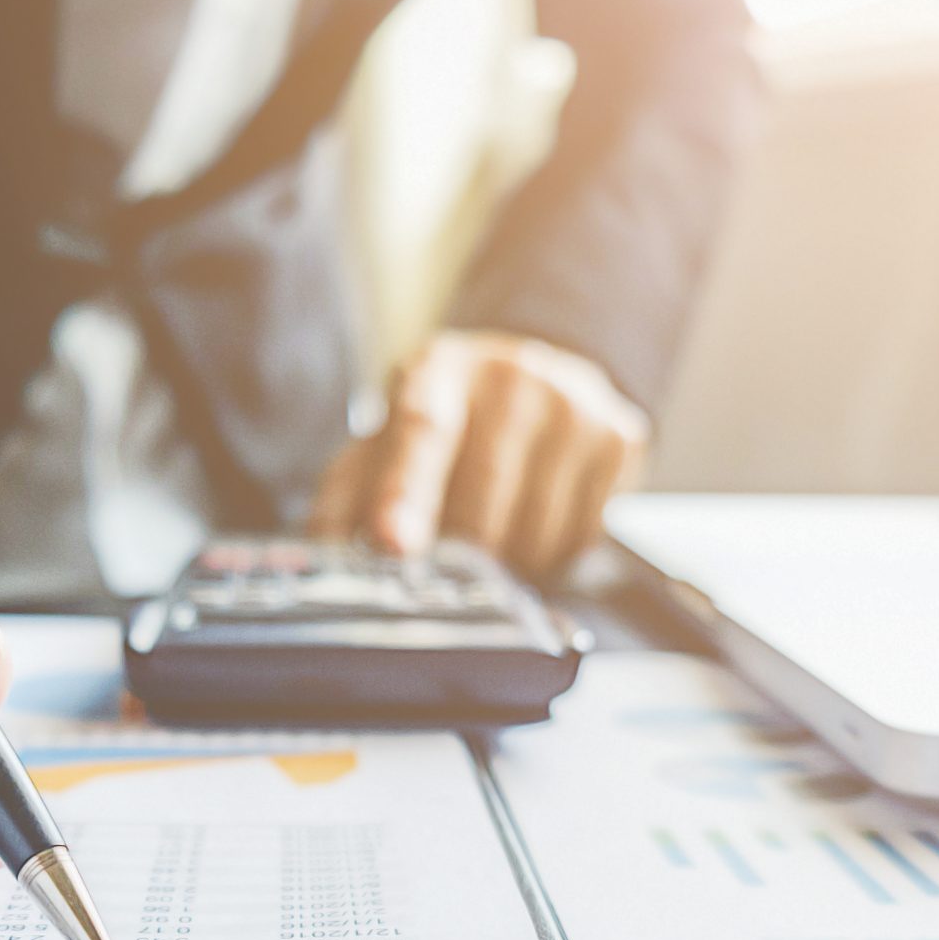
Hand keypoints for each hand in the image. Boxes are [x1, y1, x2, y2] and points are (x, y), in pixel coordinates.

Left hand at [309, 330, 648, 578]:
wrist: (536, 371)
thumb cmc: (446, 422)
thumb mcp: (384, 442)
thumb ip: (346, 498)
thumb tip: (318, 559)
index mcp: (437, 371)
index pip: (420, 432)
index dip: (404, 494)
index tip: (392, 543)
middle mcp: (511, 378)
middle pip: (482, 503)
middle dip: (456, 558)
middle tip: (443, 567)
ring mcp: (574, 404)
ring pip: (536, 534)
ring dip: (507, 568)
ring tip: (492, 539)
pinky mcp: (620, 436)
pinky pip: (582, 537)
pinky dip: (551, 557)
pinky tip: (535, 525)